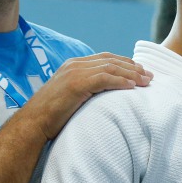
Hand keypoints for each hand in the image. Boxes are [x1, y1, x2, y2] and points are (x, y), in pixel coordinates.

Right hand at [26, 53, 152, 139]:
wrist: (32, 124)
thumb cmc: (50, 117)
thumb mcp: (69, 98)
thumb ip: (83, 91)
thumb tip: (101, 98)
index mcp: (72, 66)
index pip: (104, 59)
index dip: (124, 63)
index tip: (140, 71)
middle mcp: (74, 65)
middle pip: (111, 60)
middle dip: (133, 67)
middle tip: (149, 76)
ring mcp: (75, 73)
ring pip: (110, 68)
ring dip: (131, 74)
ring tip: (146, 82)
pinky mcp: (76, 84)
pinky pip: (105, 79)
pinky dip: (121, 81)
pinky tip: (132, 87)